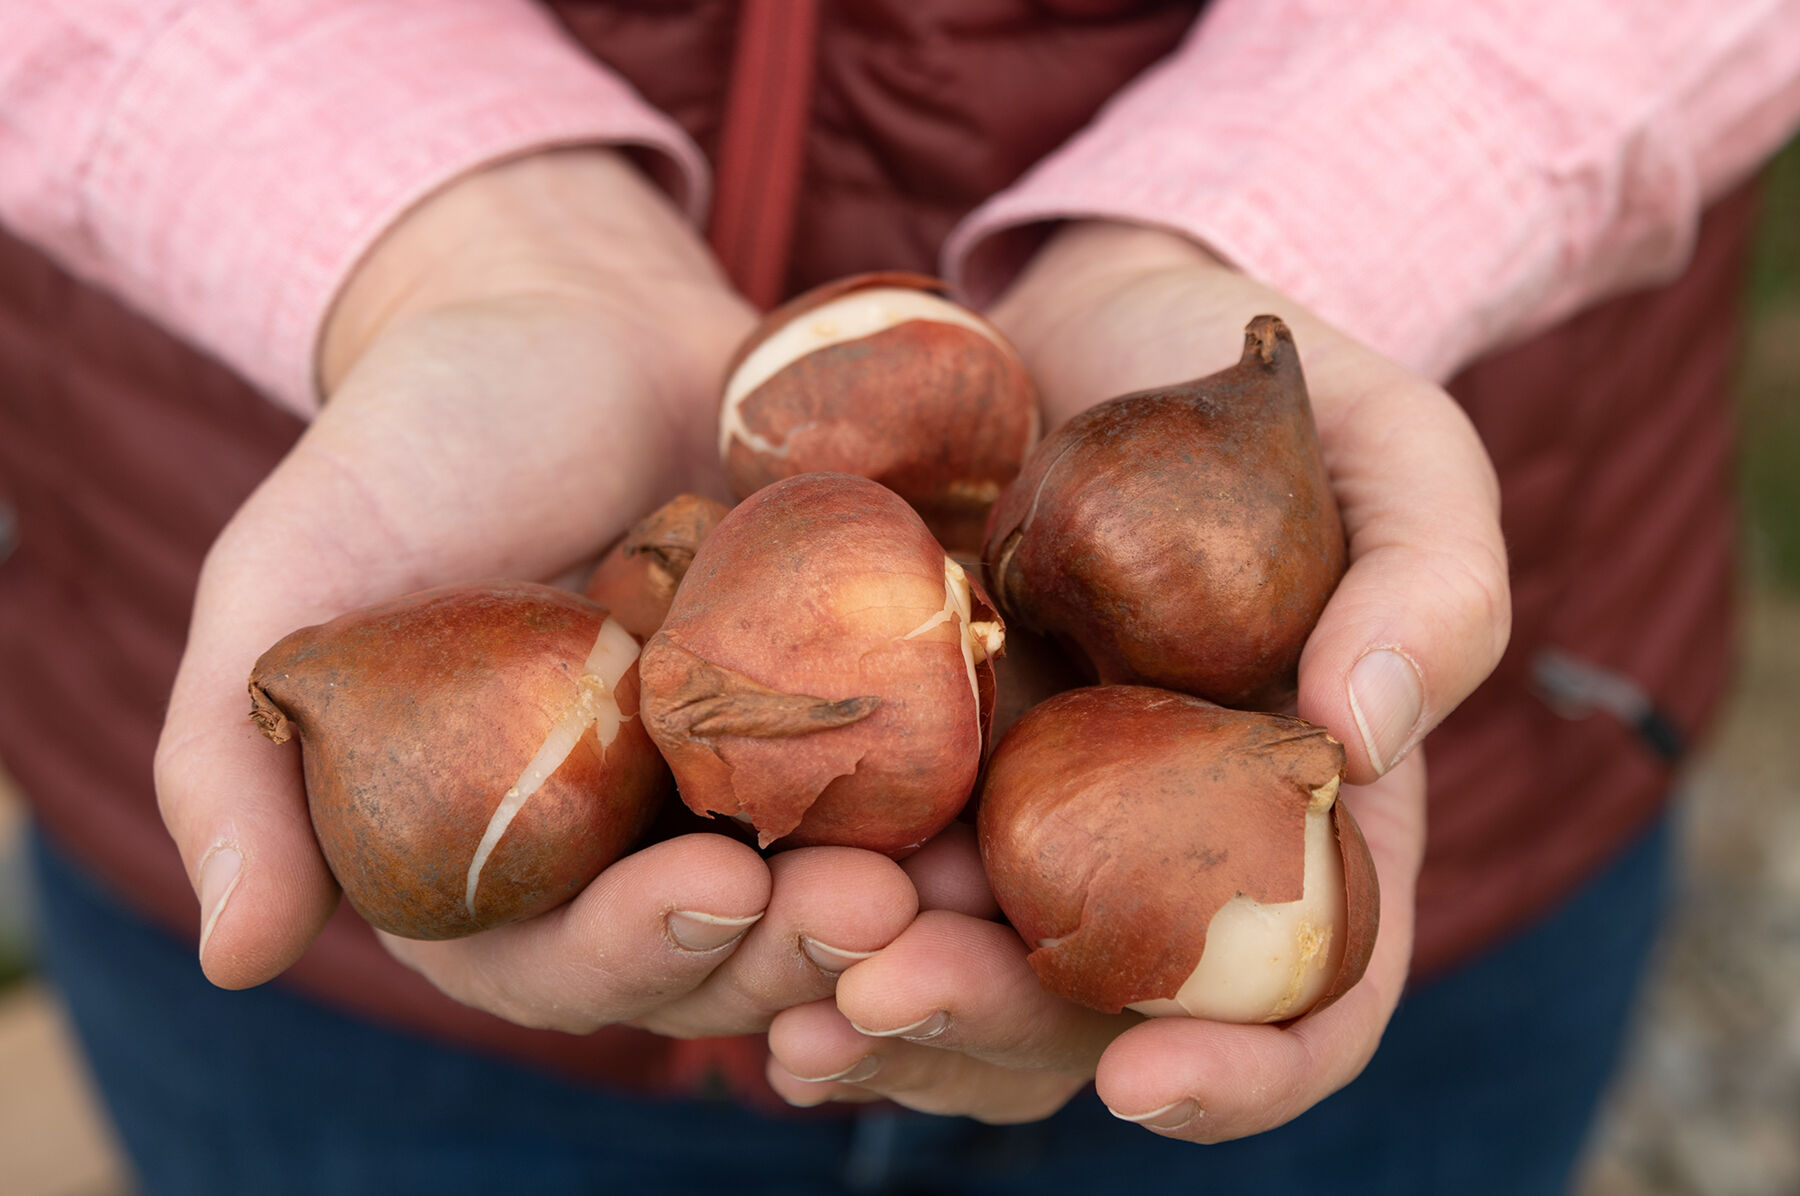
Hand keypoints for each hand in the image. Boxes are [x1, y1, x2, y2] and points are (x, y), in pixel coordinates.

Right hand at [152, 148, 919, 1035]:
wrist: (571, 314)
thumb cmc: (416, 440)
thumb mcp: (288, 579)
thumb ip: (236, 760)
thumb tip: (240, 957)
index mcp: (495, 855)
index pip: (555, 963)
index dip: (629, 957)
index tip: (704, 893)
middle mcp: (626, 845)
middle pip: (715, 953)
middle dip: (786, 951)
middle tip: (865, 908)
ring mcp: (744, 788)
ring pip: (821, 896)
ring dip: (890, 913)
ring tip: (948, 882)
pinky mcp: (841, 711)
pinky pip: (904, 788)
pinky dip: (951, 814)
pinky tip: (999, 809)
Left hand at [763, 220, 1507, 1136]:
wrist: (1093, 326)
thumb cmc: (1269, 394)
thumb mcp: (1398, 450)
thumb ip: (1434, 581)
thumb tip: (1362, 736)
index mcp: (1304, 823)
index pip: (1314, 1000)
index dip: (1249, 1076)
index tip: (1141, 1083)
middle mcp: (1161, 853)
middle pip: (1097, 1016)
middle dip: (991, 1031)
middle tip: (883, 994)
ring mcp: (1029, 817)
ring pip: (964, 973)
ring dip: (875, 1006)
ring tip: (790, 996)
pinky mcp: (917, 761)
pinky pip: (861, 870)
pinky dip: (794, 916)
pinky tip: (728, 913)